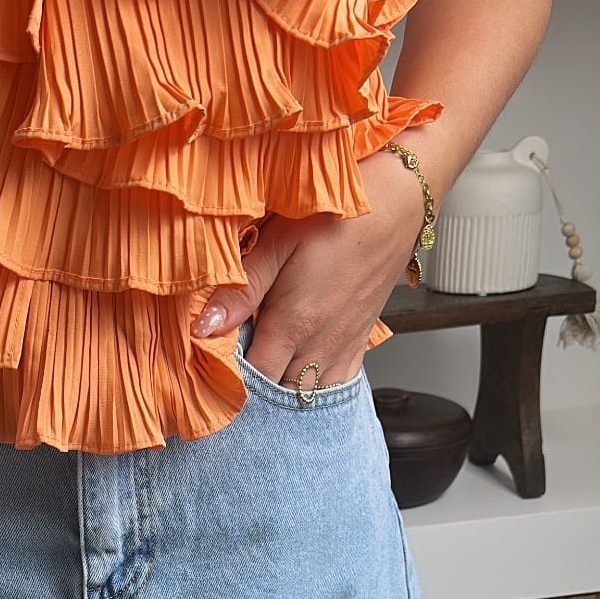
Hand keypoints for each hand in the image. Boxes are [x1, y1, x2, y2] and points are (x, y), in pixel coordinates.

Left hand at [191, 146, 422, 385]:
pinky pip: (335, 387)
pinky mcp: (359, 342)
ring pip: (306, 396)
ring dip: (282, 390)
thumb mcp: (277, 242)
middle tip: (232, 369)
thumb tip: (203, 328)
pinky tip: (297, 373)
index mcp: (294, 325)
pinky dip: (313, 388)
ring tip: (263, 373)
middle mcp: (320, 346)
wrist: (396, 202)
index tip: (212, 366)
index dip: (229, 378)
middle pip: (277, 392)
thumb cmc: (335, 214)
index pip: (251, 378)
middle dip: (252, 389)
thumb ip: (240, 290)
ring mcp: (342, 348)